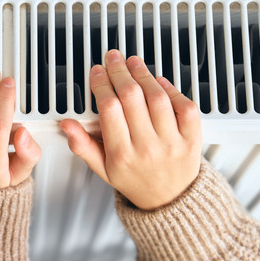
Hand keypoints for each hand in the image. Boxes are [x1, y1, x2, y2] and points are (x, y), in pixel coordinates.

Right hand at [60, 50, 201, 210]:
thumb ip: (83, 145)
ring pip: (157, 97)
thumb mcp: (102, 169)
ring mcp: (172, 142)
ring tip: (134, 63)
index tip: (97, 72)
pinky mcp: (192, 139)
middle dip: (120, 71)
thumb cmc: (135, 181)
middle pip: (132, 97)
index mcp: (122, 155)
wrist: (170, 201)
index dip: (102, 84)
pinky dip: (172, 90)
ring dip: (143, 74)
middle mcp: (147, 147)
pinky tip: (159, 82)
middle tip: (114, 58)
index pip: (110, 109)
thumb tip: (67, 125)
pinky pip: (184, 107)